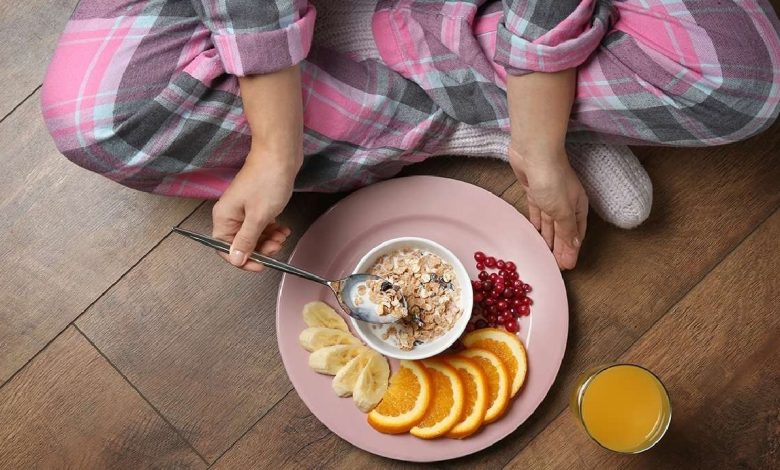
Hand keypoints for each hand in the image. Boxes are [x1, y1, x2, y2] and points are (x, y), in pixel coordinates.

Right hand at [211, 148, 297, 270]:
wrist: (280, 154)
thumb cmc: (267, 181)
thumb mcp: (258, 217)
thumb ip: (246, 240)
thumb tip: (236, 259)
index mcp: (224, 218)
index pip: (225, 249)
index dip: (243, 260)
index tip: (262, 265)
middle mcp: (230, 214)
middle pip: (240, 243)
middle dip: (260, 249)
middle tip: (277, 246)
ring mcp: (243, 209)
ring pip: (253, 235)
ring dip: (268, 240)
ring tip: (283, 236)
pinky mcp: (256, 204)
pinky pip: (261, 224)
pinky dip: (272, 229)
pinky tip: (284, 229)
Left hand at [509, 146, 586, 269]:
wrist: (535, 153)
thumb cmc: (553, 181)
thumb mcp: (562, 211)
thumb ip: (567, 231)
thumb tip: (575, 248)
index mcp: (578, 207)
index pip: (577, 234)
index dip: (572, 250)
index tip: (567, 266)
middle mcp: (566, 203)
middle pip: (563, 230)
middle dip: (560, 247)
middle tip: (555, 265)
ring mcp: (549, 197)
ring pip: (550, 223)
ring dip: (548, 238)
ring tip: (545, 254)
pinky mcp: (534, 191)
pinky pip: (537, 212)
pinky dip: (538, 224)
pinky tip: (537, 232)